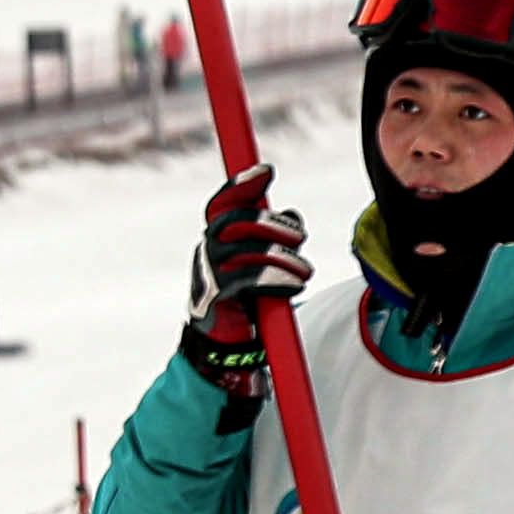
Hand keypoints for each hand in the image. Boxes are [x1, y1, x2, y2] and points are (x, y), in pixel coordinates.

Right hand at [180, 165, 307, 400]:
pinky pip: (249, 279)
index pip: (223, 203)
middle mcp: (207, 249)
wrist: (227, 342)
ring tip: (306, 272)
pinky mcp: (215, 297)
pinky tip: (295, 285)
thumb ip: (276, 236)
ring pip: (249, 250)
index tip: (267, 171)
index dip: (242, 184)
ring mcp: (208, 273)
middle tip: (301, 238)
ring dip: (285, 259)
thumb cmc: (247, 296)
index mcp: (216, 236)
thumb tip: (292, 214)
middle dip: (275, 225)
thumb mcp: (262, 261)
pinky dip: (278, 280)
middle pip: (240, 221)